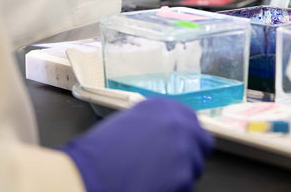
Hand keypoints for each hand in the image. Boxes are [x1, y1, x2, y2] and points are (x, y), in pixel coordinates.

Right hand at [62, 99, 213, 191]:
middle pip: (202, 143)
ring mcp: (184, 151)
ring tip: (154, 178)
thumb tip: (165, 135)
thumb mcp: (128, 123)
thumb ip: (154, 125)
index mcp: (165, 108)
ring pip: (194, 168)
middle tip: (172, 166)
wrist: (88, 176)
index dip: (186, 137)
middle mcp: (180, 125)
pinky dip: (173, 189)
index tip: (180, 146)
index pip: (192, 122)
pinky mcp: (183, 178)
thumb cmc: (99, 152)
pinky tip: (152, 187)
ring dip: (180, 174)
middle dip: (191, 155)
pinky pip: (185, 186)